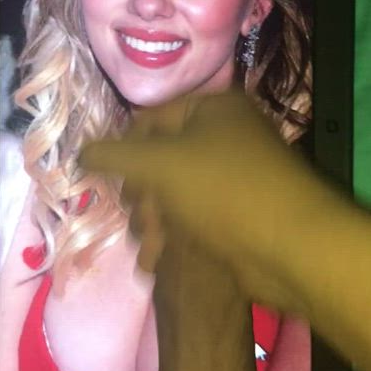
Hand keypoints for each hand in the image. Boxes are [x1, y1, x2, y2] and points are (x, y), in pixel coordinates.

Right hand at [80, 89, 310, 311]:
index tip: (110, 179)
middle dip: (142, 194)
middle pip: (161, 160)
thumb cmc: (223, 191)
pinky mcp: (236, 215)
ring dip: (154, 222)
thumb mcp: (160, 164)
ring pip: (173, 194)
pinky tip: (160, 260)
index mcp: (214, 110)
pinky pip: (193, 218)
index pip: (151, 119)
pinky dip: (174, 237)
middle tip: (139, 215)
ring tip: (153, 245)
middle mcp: (225, 138)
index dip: (126, 149)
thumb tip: (81, 152)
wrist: (289, 248)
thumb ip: (114, 155)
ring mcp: (233, 178)